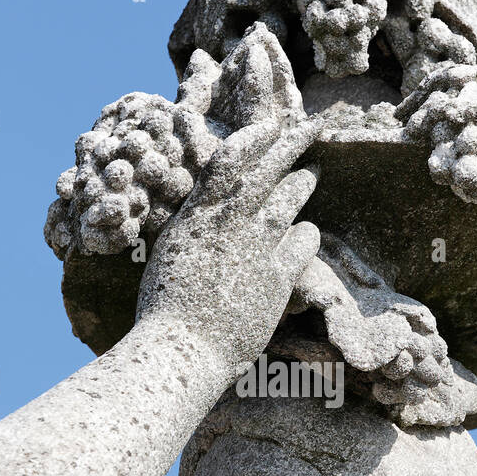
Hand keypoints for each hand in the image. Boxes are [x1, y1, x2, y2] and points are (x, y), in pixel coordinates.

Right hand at [135, 115, 323, 379]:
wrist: (181, 349)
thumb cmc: (165, 311)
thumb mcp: (171, 255)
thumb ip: (194, 229)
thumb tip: (208, 212)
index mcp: (195, 217)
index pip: (229, 160)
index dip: (253, 139)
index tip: (270, 126)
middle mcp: (227, 224)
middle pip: (266, 169)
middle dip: (291, 142)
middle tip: (312, 126)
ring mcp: (254, 248)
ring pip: (289, 198)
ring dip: (303, 180)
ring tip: (312, 172)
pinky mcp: (277, 277)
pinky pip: (303, 240)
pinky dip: (305, 232)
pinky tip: (305, 232)